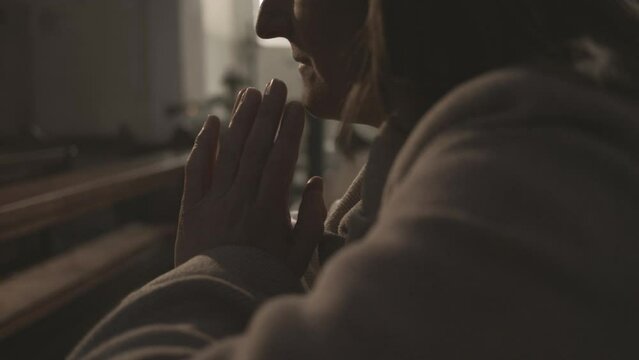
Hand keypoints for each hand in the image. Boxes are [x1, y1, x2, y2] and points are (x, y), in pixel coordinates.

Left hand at [175, 80, 326, 277]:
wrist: (214, 302)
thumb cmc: (262, 280)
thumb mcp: (297, 257)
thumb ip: (310, 220)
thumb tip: (314, 181)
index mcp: (268, 211)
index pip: (280, 160)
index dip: (289, 130)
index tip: (297, 106)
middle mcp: (240, 200)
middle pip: (255, 147)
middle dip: (268, 113)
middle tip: (277, 84)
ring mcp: (213, 202)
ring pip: (228, 152)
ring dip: (239, 119)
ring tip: (250, 92)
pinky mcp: (192, 208)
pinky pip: (196, 170)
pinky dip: (203, 145)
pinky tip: (211, 121)